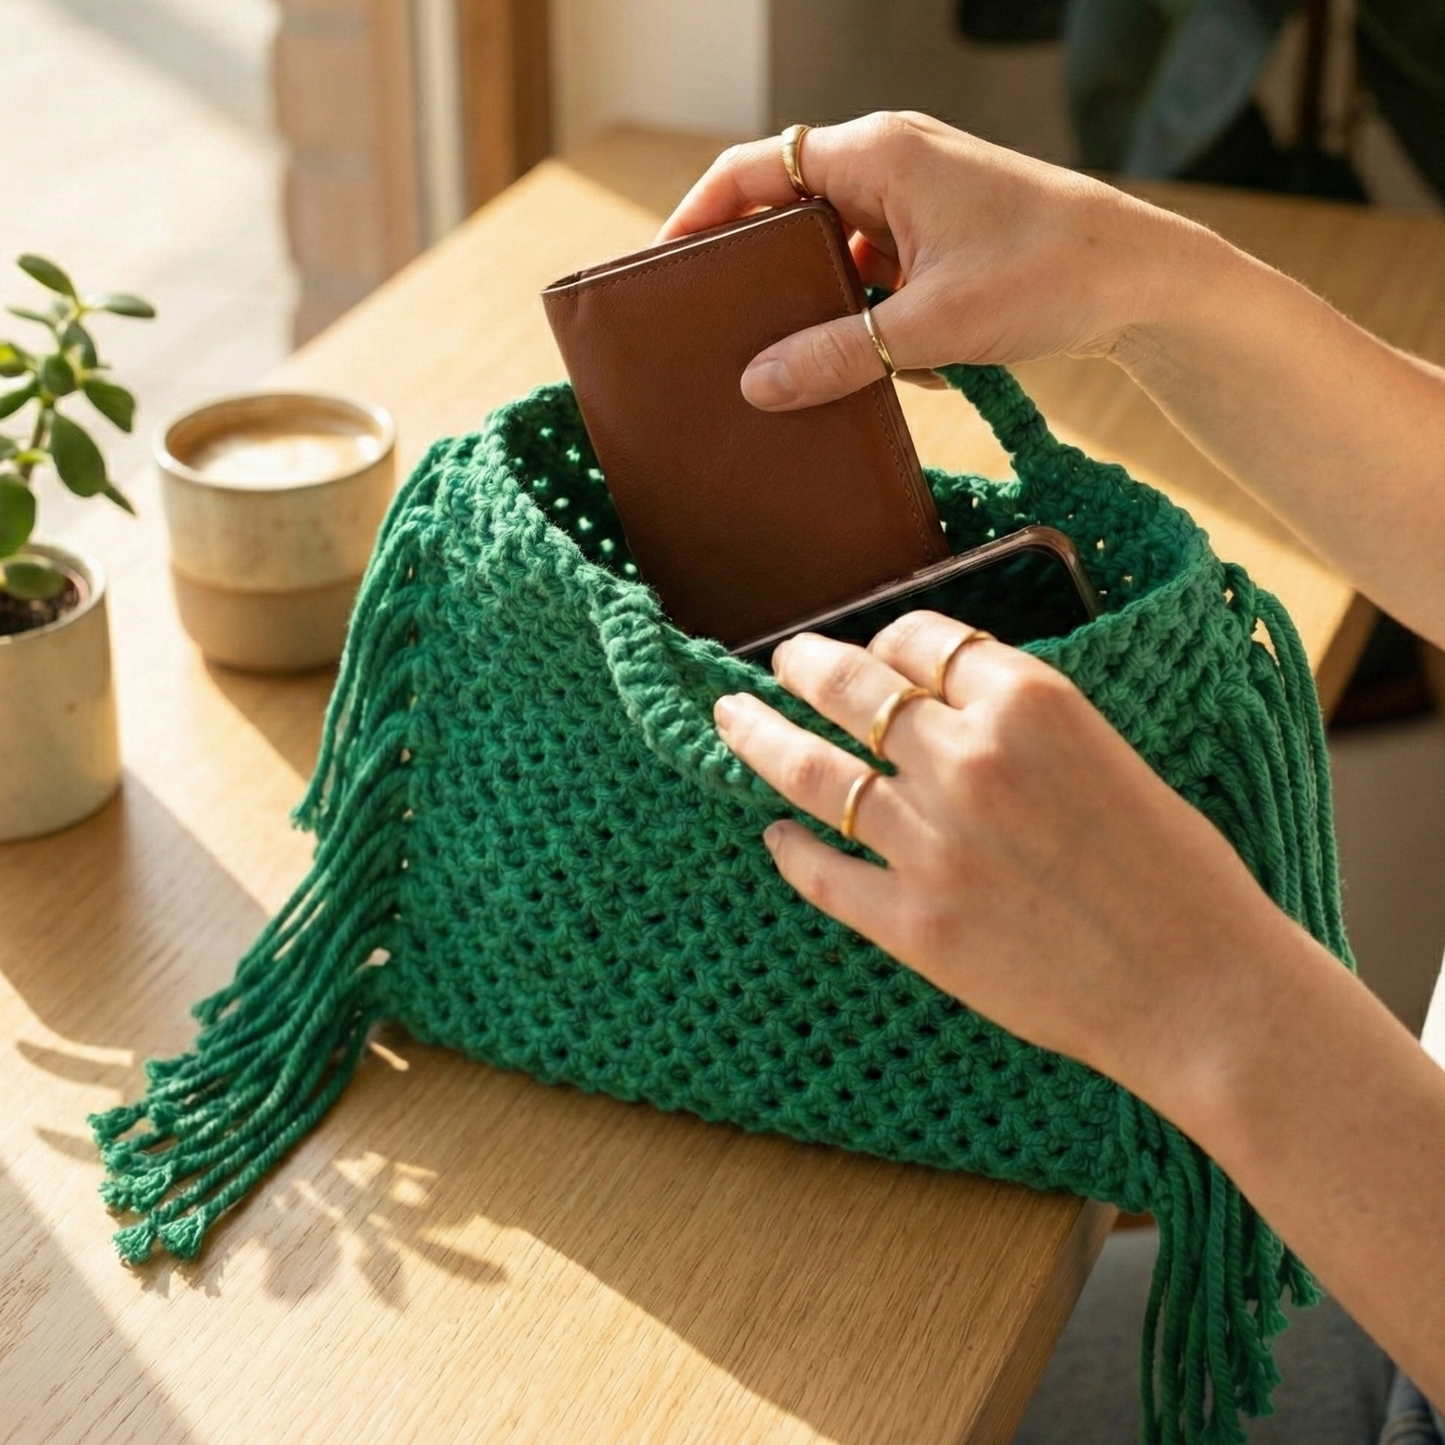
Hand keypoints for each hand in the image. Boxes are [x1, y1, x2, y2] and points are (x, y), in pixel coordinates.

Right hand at [658, 112, 1209, 411]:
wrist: (1149, 282)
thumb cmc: (1050, 274)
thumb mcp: (929, 326)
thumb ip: (836, 355)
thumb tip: (756, 386)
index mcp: (875, 153)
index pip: (753, 169)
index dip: (699, 215)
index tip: (664, 268)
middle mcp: (890, 163)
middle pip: (790, 214)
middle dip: (771, 281)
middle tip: (738, 337)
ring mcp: (919, 201)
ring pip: (840, 255)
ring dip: (841, 314)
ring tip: (849, 364)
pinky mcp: (944, 238)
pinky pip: (883, 278)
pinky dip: (886, 322)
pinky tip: (919, 363)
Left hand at [713, 611, 1299, 1110]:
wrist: (1202, 990)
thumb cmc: (1179, 874)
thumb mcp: (1110, 756)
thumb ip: (1023, 726)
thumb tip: (944, 710)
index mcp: (1031, 703)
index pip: (921, 639)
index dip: (886, 641)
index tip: (871, 649)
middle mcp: (968, 759)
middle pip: (851, 689)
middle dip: (804, 665)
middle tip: (780, 661)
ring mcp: (932, 844)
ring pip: (814, 772)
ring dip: (761, 738)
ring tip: (729, 719)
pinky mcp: (914, 924)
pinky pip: (823, 871)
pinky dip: (790, 849)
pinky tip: (775, 835)